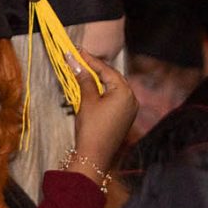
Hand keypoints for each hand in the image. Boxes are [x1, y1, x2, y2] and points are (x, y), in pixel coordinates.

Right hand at [69, 51, 138, 182]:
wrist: (94, 156)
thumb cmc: (91, 128)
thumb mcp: (86, 101)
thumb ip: (83, 79)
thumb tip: (75, 61)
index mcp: (124, 91)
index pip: (105, 69)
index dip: (89, 60)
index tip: (76, 51)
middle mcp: (131, 98)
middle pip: (111, 77)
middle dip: (95, 68)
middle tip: (79, 59)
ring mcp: (130, 109)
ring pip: (113, 87)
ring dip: (98, 80)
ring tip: (83, 72)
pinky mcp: (125, 118)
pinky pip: (114, 99)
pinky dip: (103, 92)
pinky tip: (92, 89)